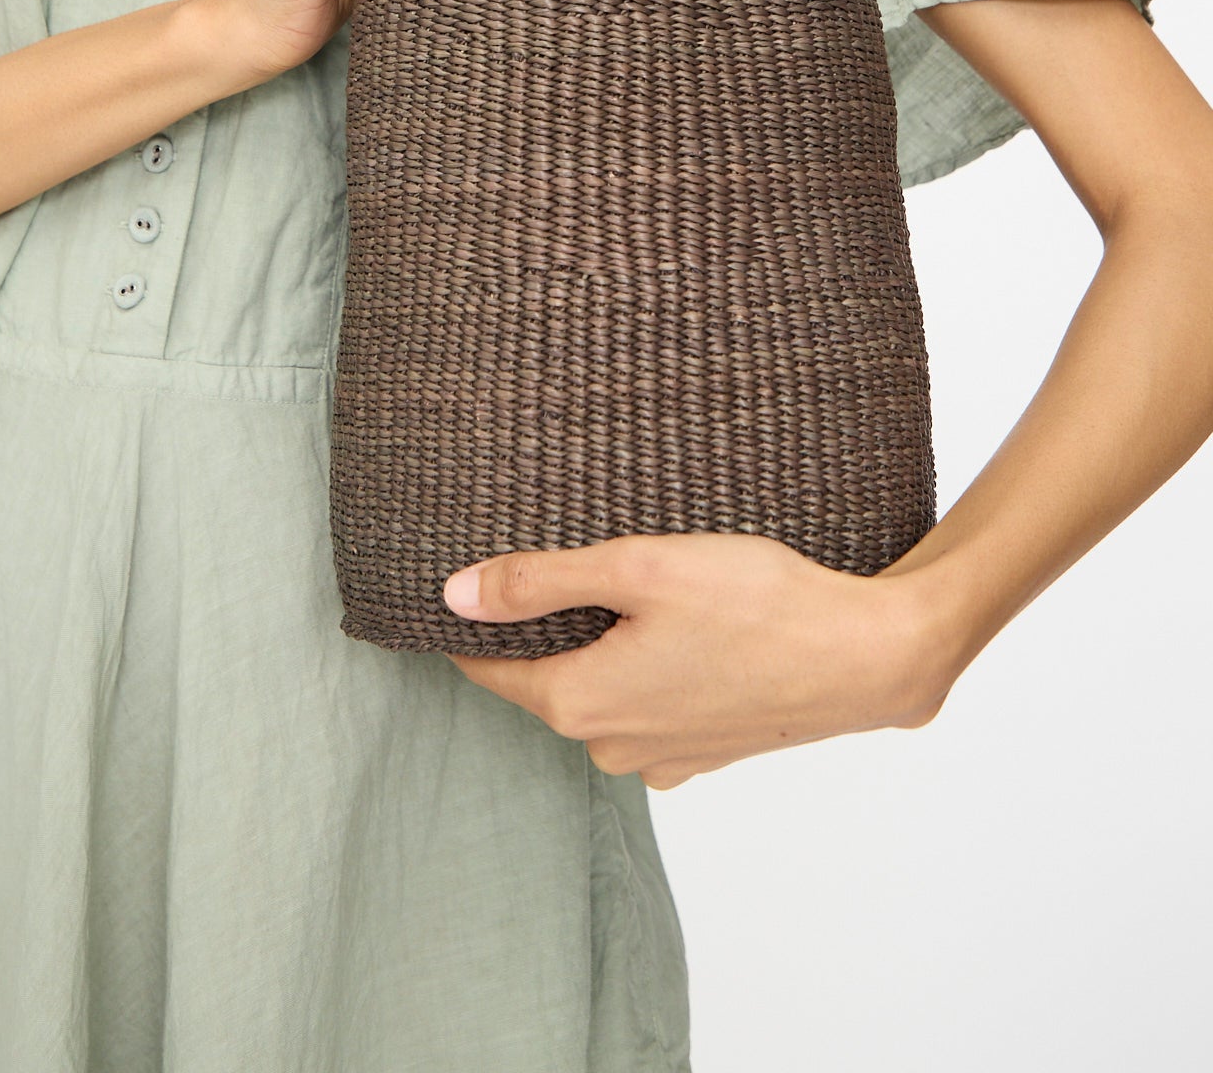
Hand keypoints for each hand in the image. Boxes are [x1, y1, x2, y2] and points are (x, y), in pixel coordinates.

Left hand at [440, 531, 952, 788]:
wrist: (863, 656)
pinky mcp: (703, 749)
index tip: (462, 578)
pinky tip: (678, 626)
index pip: (488, 667)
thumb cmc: (757, 606)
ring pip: (598, 690)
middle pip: (543, 679)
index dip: (471, 622)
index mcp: (581, 702)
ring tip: (626, 588)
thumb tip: (454, 593)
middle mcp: (612, 745)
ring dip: (600, 646)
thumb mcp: (639, 569)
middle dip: (541, 628)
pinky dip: (646, 667)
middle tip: (557, 562)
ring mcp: (661, 755)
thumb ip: (542, 582)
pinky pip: (646, 705)